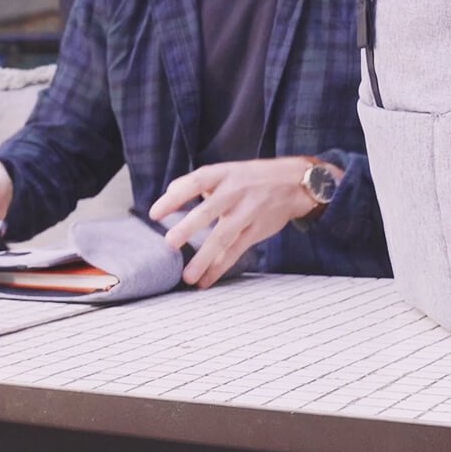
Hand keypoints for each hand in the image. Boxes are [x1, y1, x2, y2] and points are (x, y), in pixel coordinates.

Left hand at [149, 157, 319, 288]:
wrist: (295, 182)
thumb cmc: (252, 177)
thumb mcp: (227, 171)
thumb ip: (200, 182)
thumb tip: (169, 192)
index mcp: (224, 174)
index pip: (195, 182)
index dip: (174, 197)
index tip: (154, 213)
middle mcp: (235, 191)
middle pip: (210, 210)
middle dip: (189, 227)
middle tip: (169, 243)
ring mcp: (248, 212)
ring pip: (224, 237)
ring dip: (204, 258)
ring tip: (186, 277)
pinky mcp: (257, 230)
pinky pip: (236, 251)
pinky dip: (220, 267)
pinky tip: (205, 280)